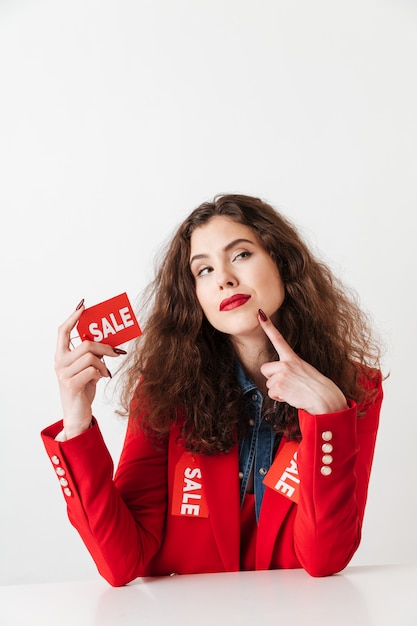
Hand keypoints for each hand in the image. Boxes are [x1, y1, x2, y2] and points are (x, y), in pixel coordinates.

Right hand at [54, 302, 125, 438]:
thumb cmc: (83, 389)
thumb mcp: (88, 369)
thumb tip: (108, 342)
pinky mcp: (71, 384)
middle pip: (85, 343)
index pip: (62, 331)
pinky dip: (102, 373)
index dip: (73, 317)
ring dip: (104, 363)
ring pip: (91, 356)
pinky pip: (93, 370)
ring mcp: (63, 374)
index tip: (83, 306)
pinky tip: (102, 379)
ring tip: (105, 372)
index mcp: (61, 356)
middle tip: (115, 352)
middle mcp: (59, 363)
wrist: (77, 414)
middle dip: (104, 346)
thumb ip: (92, 355)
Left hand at [258, 310, 346, 414]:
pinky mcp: (279, 385)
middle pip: (265, 369)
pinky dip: (279, 398)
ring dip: (278, 390)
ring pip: (268, 384)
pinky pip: (271, 394)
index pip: (278, 339)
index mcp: (293, 358)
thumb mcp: (305, 370)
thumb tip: (281, 376)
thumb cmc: (316, 387)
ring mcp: (282, 373)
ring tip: (293, 391)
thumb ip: (291, 368)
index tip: (260, 314)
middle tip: (287, 383)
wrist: (325, 398)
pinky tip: (291, 396)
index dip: (268, 326)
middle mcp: (286, 363)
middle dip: (271, 378)